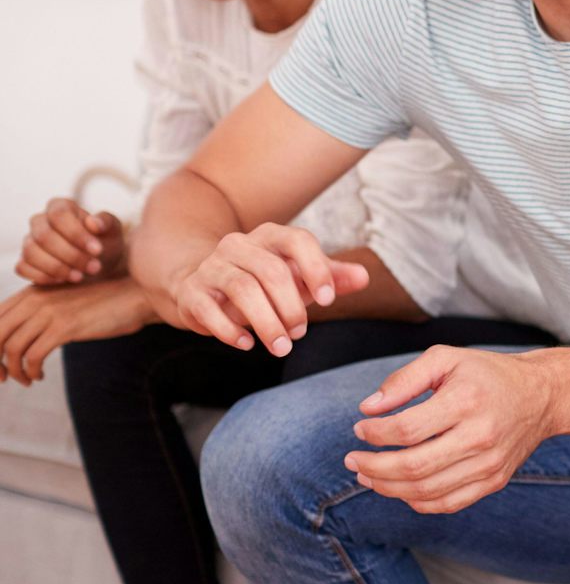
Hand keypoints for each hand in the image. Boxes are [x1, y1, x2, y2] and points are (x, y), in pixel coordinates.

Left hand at [0, 278, 153, 385]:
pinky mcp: (65, 327)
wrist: (134, 296)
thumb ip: (38, 313)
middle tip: (2, 378)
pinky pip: (33, 356)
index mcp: (30, 293)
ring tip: (26, 380)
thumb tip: (15, 342)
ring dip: (14, 371)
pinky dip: (31, 371)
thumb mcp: (63, 303)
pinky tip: (39, 376)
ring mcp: (49, 312)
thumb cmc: (101, 303)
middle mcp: (34, 299)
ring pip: (12, 348)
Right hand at [17, 198, 125, 285]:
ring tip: (80, 276)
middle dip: (70, 255)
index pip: (59, 215)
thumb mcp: (113, 230)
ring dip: (57, 268)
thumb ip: (106, 222)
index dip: (76, 233)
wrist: (100, 262)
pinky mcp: (24, 261)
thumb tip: (93, 222)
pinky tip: (63, 281)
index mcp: (60, 206)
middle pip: (44, 236)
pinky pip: (23, 268)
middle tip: (94, 267)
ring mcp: (29, 241)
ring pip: (31, 252)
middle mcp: (40, 221)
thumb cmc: (105, 241)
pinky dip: (43, 276)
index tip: (97, 250)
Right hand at [169, 223, 369, 353]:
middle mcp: (238, 245)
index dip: (316, 269)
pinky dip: (230, 330)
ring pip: (242, 289)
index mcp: (270, 236)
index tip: (328, 301)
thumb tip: (364, 277)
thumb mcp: (299, 277)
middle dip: (291, 307)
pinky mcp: (191, 292)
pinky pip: (209, 309)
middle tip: (300, 333)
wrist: (204, 285)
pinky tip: (247, 345)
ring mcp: (211, 266)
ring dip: (266, 323)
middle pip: (271, 271)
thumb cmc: (263, 282)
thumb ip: (331, 277)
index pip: (297, 240)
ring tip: (281, 347)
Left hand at [345, 345, 557, 513]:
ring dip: (388, 488)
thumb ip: (404, 379)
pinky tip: (400, 488)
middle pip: (414, 467)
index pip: (408, 429)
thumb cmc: (487, 374)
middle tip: (352, 461)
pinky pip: (447, 503)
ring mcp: (490, 463)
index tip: (360, 428)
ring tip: (368, 476)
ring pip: (426, 491)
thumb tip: (368, 409)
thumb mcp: (446, 358)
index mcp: (467, 401)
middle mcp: (481, 436)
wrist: (542, 395)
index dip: (375, 433)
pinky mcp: (494, 481)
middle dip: (373, 467)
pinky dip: (417, 502)